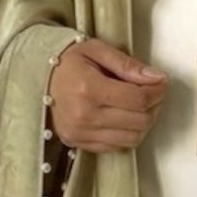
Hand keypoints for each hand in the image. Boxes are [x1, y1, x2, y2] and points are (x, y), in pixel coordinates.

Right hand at [48, 38, 166, 150]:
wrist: (35, 79)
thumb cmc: (67, 61)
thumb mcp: (96, 50)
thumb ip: (127, 64)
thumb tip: (156, 78)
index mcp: (88, 89)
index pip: (138, 99)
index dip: (158, 91)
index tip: (161, 82)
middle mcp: (85, 116)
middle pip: (140, 121)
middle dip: (155, 105)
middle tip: (153, 92)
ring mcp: (81, 133)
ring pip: (133, 138)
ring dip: (144, 122)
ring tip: (140, 105)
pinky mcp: (79, 144)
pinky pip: (117, 146)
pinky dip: (128, 133)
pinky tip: (124, 117)